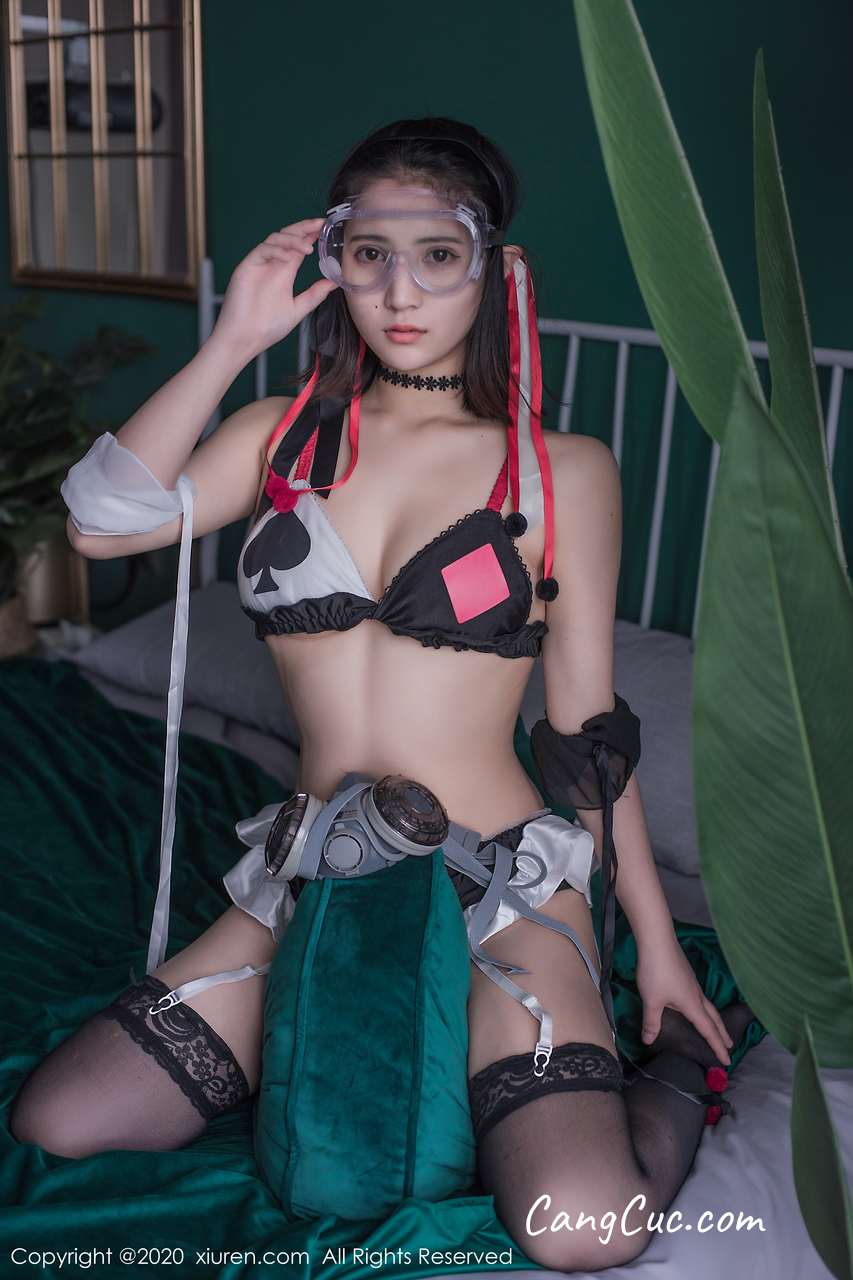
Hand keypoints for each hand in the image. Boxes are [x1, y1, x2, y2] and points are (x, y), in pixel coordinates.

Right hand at [212, 218, 338, 359]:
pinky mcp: (246, 267)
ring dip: (292, 239)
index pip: (299, 247)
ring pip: (275, 239)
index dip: (311, 235)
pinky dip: (275, 250)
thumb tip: (334, 282)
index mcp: (284, 273)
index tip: (326, 228)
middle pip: (288, 237)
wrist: (246, 340)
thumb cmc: (267, 328)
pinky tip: (288, 257)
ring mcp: (259, 265)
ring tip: (307, 247)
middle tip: (319, 224)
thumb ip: (314, 295)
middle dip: (304, 228)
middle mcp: (272, 265)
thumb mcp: (297, 309)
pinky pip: (261, 250)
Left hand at [635, 937, 732, 1065]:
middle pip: (714, 1018)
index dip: (718, 1047)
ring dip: (714, 1020)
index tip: (727, 1061)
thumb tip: (648, 1040)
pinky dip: (703, 1007)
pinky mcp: (686, 975)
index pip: (709, 1031)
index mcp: (692, 1005)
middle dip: (722, 1034)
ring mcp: (692, 983)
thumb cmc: (656, 971)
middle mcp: (697, 995)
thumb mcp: (651, 1000)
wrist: (658, 941)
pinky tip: (694, 1004)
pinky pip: (699, 996)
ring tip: (716, 1027)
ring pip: (708, 1006)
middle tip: (730, 1046)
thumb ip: (651, 1022)